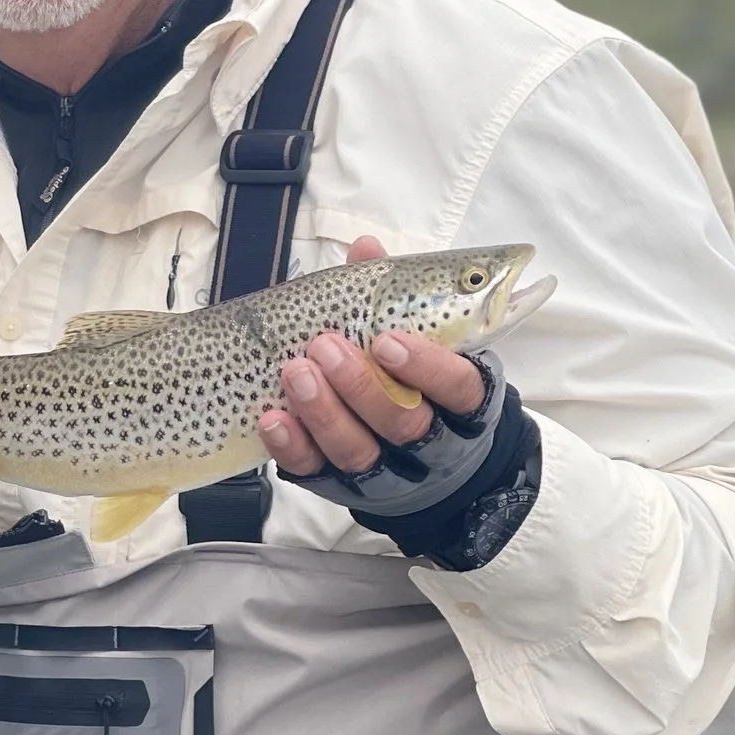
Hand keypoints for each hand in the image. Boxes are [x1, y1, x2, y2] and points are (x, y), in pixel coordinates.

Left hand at [256, 236, 487, 477]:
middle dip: (360, 386)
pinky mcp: (343, 487)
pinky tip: (272, 419)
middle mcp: (432, 443)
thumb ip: (392, 297)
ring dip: (323, 413)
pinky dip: (292, 447)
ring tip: (294, 372)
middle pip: (402, 423)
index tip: (386, 340)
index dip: (425, 367)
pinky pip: (316, 473)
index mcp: (462, 401)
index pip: (457, 388)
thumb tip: (365, 247)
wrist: (430, 464)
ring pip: (358, 453)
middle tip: (324, 347)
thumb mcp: (422, 340)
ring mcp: (387, 471)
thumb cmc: (419, 383)